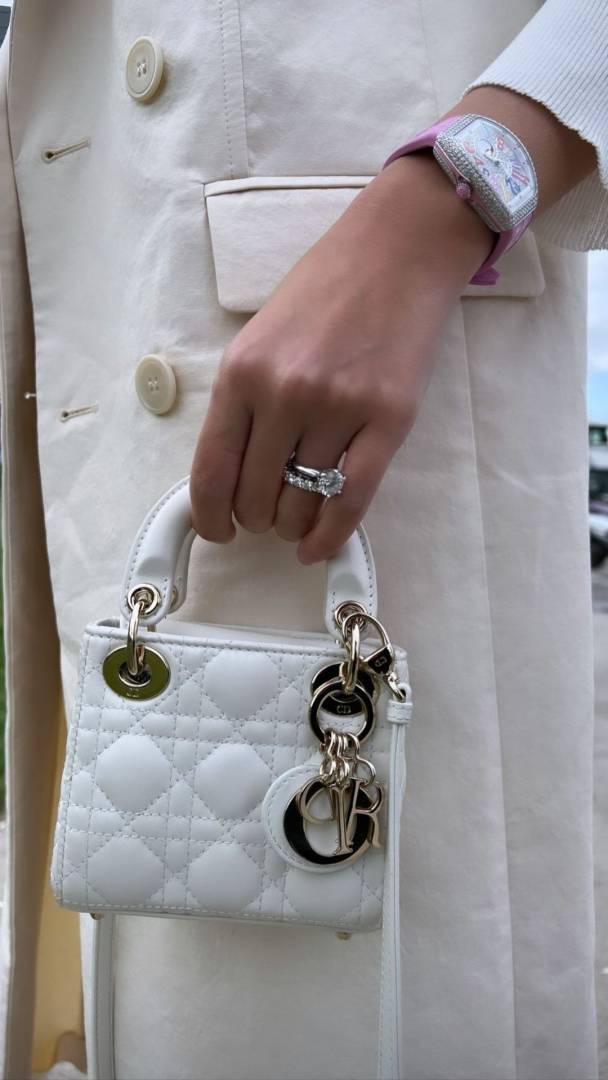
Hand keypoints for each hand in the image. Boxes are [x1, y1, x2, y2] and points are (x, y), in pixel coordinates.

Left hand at [190, 152, 491, 563]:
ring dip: (292, 526)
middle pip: (256, 495)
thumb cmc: (325, 292)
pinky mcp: (388, 419)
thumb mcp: (260, 339)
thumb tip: (232, 477)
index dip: (209, 516)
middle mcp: (284, 394)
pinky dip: (330, 536)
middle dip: (255, 520)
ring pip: (301, 503)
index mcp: (241, 372)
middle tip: (265, 518)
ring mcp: (338, 408)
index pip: (211, 470)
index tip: (218, 531)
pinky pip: (351, 500)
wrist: (396, 252)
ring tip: (295, 521)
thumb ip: (243, 403)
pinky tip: (317, 548)